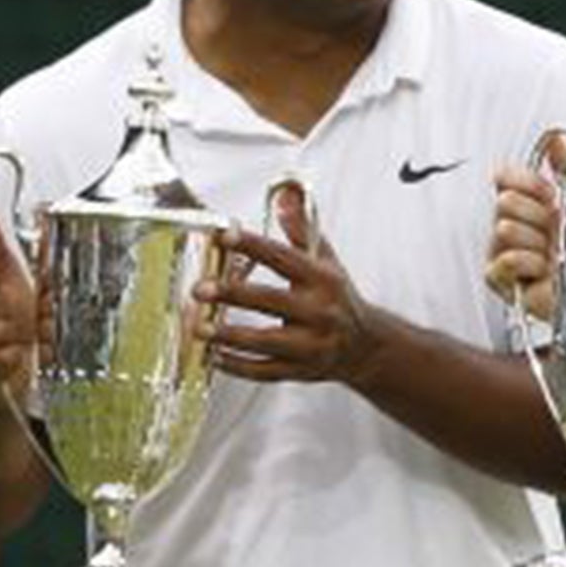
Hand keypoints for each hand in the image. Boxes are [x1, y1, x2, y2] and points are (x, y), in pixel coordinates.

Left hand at [197, 185, 378, 384]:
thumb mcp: (325, 260)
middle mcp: (318, 312)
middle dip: (232, 294)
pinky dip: (238, 366)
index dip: (253, 246)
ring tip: (199, 327)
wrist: (365, 347)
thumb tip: (286, 195)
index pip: (284, 258)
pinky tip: (215, 356)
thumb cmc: (339, 300)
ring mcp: (310, 345)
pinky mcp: (300, 370)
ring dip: (229, 336)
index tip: (225, 235)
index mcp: (322, 280)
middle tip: (200, 289)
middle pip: (270, 300)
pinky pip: (265, 371)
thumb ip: (301, 228)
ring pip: (265, 341)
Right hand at [485, 135, 565, 321]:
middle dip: (536, 215)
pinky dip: (530, 264)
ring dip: (538, 243)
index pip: (504, 176)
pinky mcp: (499, 278)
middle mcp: (512, 223)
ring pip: (505, 229)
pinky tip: (545, 272)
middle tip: (556, 230)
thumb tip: (560, 136)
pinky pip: (505, 259)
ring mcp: (501, 250)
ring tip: (554, 255)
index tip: (550, 194)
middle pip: (504, 201)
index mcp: (527, 202)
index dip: (527, 183)